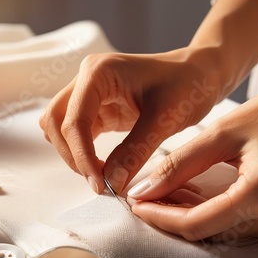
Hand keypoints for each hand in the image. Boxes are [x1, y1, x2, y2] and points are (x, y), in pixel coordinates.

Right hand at [39, 49, 220, 193]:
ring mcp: (91, 93)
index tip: (99, 184)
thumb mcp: (164, 119)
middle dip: (72, 155)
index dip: (81, 156)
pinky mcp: (99, 108)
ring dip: (74, 154)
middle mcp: (87, 79)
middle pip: (55, 122)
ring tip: (102, 175)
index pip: (73, 120)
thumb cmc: (188, 85)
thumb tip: (110, 183)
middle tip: (99, 182)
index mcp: (98, 72)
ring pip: (61, 128)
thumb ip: (135, 151)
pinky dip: (85, 151)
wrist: (201, 74)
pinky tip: (104, 167)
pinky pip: (78, 132)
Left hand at [128, 71, 257, 240]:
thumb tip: (145, 190)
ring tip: (167, 191)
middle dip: (172, 216)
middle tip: (147, 195)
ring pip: (222, 232)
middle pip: (208, 232)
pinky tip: (194, 194)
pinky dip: (212, 212)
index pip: (198, 223)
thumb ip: (180, 163)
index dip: (161, 217)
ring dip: (191, 214)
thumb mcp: (223, 131)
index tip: (136, 204)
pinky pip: (239, 226)